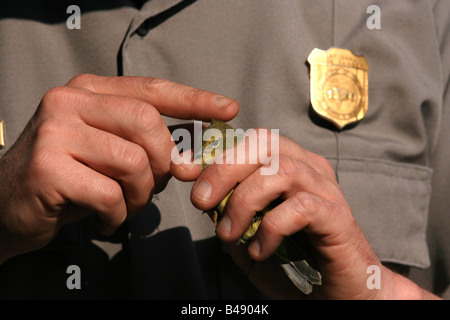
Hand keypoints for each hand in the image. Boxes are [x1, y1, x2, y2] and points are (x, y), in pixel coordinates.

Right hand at [0, 74, 238, 263]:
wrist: (8, 203)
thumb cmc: (70, 176)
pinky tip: (108, 218)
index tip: (228, 108)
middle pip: (147, 123)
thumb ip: (147, 145)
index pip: (151, 90)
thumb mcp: (110, 150)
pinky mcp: (47, 168)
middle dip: (163, 161)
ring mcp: (55, 132)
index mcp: (89, 91)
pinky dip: (119, 214)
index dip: (194, 99)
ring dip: (141, 194)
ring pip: (133, 161)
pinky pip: (110, 194)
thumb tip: (192, 157)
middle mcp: (69, 101)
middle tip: (155, 184)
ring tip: (128, 205)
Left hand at [172, 128, 438, 298]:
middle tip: (202, 202)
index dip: (214, 151)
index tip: (183, 171)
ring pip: (280, 170)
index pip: (251, 140)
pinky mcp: (338, 216)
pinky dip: (271, 228)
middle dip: (224, 169)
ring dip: (244, 201)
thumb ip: (230, 212)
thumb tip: (203, 195)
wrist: (337, 293)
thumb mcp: (249, 234)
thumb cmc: (293, 260)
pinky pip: (300, 208)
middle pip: (264, 143)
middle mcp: (309, 168)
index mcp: (289, 164)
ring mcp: (326, 190)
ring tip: (229, 233)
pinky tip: (260, 251)